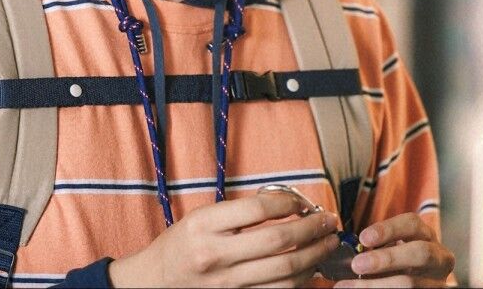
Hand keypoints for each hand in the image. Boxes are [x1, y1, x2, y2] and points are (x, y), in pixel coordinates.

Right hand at [107, 192, 342, 286]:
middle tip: (328, 220)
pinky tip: (311, 268)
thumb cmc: (181, 246)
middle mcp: (215, 256)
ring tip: (328, 243)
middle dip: (312, 229)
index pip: (258, 208)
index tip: (303, 201)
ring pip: (285, 272)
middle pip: (278, 241)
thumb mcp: (201, 218)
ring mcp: (227, 285)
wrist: (154, 284)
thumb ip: (238, 212)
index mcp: (204, 226)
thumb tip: (287, 203)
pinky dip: (300, 281)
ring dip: (314, 255)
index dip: (288, 202)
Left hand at [334, 213, 454, 286]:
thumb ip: (379, 248)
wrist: (417, 285)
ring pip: (412, 283)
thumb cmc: (401, 266)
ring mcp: (438, 281)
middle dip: (387, 258)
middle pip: (420, 253)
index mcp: (427, 237)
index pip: (412, 224)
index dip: (388, 229)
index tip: (363, 238)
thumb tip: (350, 252)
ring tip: (349, 286)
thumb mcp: (395, 251)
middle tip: (357, 264)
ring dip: (377, 285)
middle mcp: (439, 258)